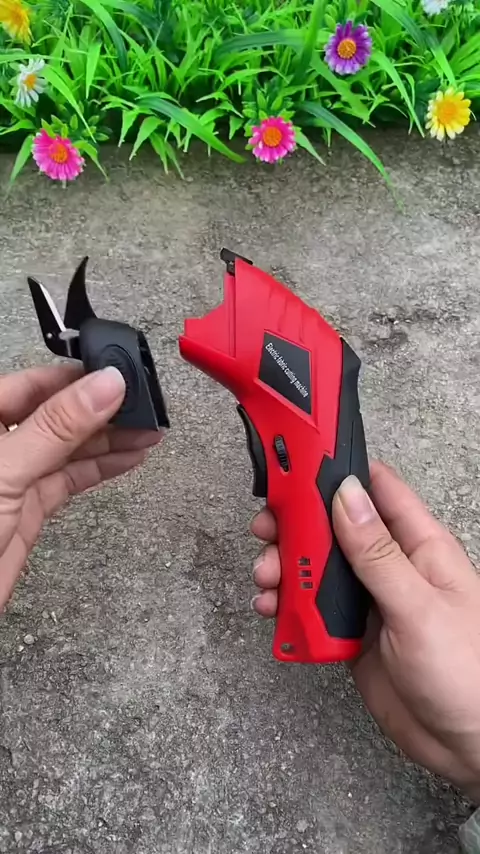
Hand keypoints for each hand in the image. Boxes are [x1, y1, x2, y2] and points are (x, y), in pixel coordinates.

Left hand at [0, 364, 162, 610]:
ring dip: (110, 439)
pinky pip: (70, 479)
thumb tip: (103, 386)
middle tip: (145, 405)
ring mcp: (11, 477)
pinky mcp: (25, 510)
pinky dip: (101, 469)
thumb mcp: (5, 471)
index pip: (32, 384)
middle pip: (56, 414)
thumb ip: (57, 428)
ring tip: (149, 430)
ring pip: (68, 448)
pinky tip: (128, 457)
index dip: (77, 378)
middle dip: (102, 409)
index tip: (119, 374)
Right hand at [251, 460, 479, 801]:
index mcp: (419, 547)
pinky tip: (272, 609)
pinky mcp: (351, 633)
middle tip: (266, 531)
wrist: (466, 747)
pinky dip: (287, 606)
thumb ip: (378, 553)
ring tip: (266, 579)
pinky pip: (311, 609)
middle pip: (333, 527)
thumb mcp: (418, 607)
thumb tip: (346, 496)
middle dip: (296, 525)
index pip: (377, 489)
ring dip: (285, 567)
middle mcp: (391, 567)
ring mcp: (370, 600)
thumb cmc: (467, 674)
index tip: (297, 464)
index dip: (339, 471)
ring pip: (316, 567)